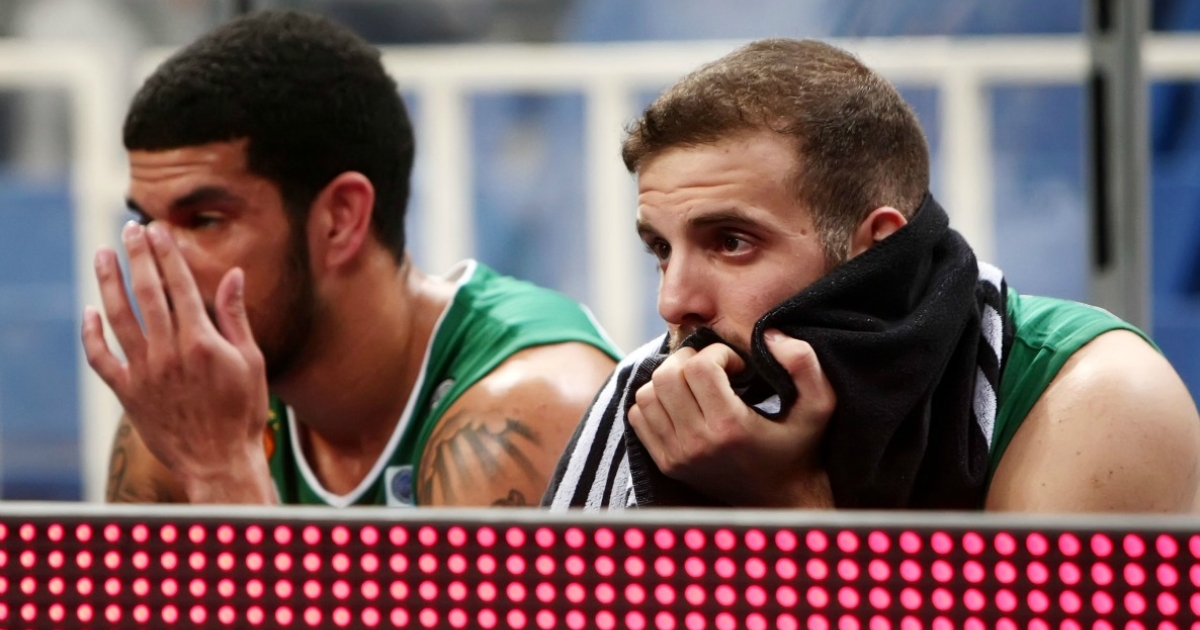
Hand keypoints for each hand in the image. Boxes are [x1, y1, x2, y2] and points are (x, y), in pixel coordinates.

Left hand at [81, 222, 274, 502]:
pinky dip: (92, 333)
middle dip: (138, 257)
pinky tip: (90, 311)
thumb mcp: (250, 361)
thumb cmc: (242, 412)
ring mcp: (145, 372)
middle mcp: (169, 352)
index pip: (180, 285)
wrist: (219, 461)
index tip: (159, 231)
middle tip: (130, 230)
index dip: (168, 255)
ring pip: (118, 317)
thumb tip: (234, 275)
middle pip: (147, 293)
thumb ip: (235, 316)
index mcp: (202, 342)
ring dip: (108, 282)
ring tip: (103, 255)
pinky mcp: (128, 393)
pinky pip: (101, 358)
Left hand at [628, 329, 835, 506]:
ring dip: (670, 379)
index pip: (699, 367)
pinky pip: (638, 417)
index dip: (717, 353)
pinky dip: (655, 402)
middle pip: (666, 376)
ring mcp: (676, 456)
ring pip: (647, 394)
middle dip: (690, 360)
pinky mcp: (666, 463)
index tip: (737, 366)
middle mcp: (696, 444)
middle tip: (714, 369)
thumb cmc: (801, 448)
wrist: (782, 500)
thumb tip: (769, 333)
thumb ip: (804, 363)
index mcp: (730, 427)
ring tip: (698, 385)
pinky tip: (684, 404)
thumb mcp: (819, 405)